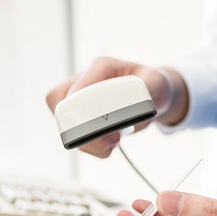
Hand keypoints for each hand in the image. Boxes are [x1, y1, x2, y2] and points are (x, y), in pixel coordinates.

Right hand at [46, 57, 187, 157]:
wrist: (152, 98)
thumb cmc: (153, 86)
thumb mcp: (157, 82)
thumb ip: (150, 86)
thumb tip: (138, 98)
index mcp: (102, 67)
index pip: (79, 85)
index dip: (83, 107)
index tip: (102, 123)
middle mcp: (85, 82)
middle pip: (59, 104)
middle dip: (79, 127)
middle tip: (108, 135)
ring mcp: (80, 102)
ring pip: (65, 126)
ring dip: (89, 141)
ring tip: (115, 142)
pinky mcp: (82, 120)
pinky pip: (77, 139)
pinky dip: (93, 148)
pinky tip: (111, 145)